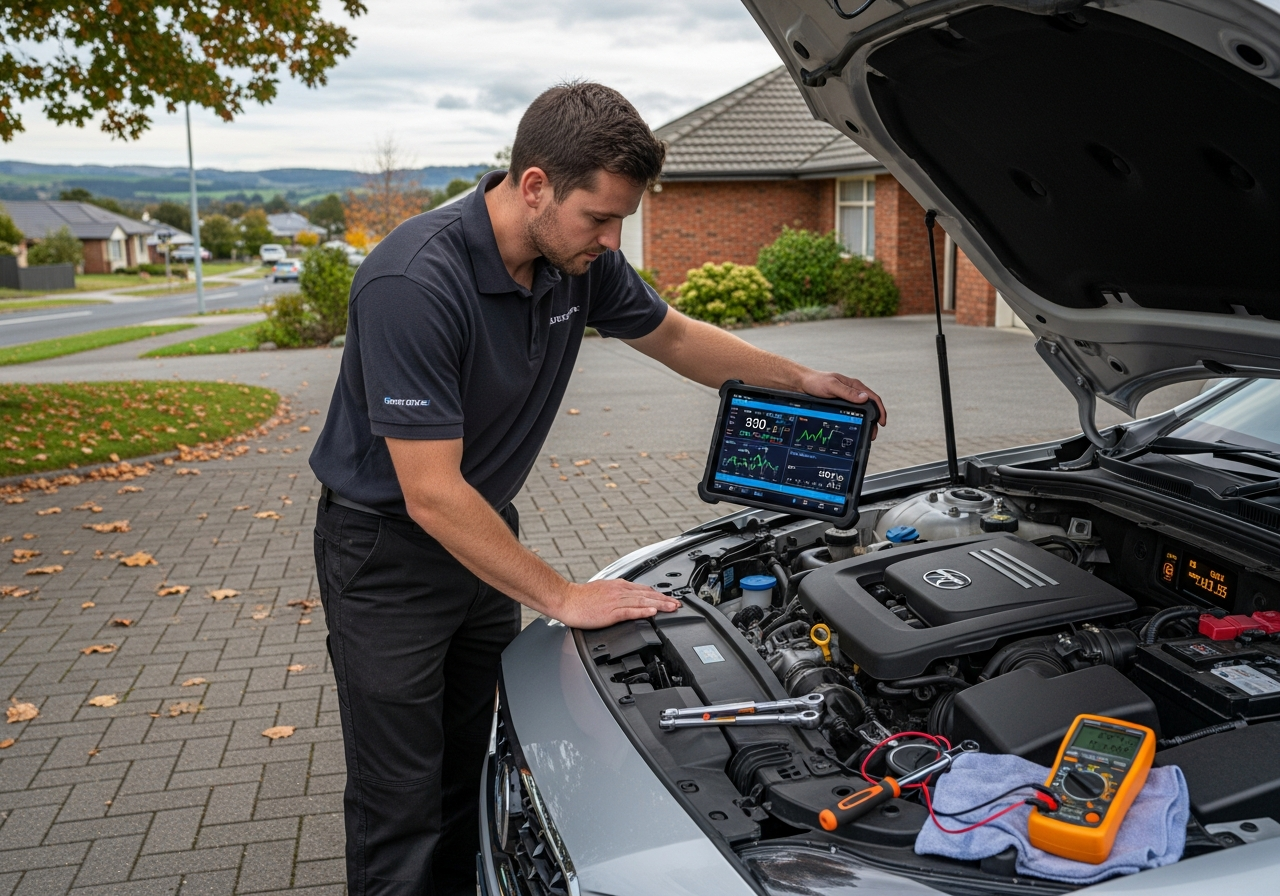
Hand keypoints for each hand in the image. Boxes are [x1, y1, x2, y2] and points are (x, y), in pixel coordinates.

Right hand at [553, 579, 681, 628]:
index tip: (670, 599)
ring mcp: (616, 601)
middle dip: (665, 599)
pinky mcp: (611, 612)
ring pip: (643, 601)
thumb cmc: (581, 598)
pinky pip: (630, 611)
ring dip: (660, 604)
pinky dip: (643, 611)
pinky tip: (653, 612)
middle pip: (647, 594)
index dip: (659, 594)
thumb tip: (628, 599)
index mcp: (618, 586)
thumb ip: (616, 594)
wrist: (566, 599)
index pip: (644, 589)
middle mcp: (620, 591)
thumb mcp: (602, 590)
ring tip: (672, 608)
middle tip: (678, 604)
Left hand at [798, 370, 886, 438]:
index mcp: (854, 386)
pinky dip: (858, 420)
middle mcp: (853, 392)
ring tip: (867, 433)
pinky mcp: (841, 404)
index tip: (882, 422)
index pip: (873, 398)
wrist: (801, 384)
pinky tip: (856, 427)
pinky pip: (853, 413)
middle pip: (870, 407)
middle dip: (874, 420)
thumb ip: (847, 392)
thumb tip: (864, 398)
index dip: (880, 410)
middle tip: (873, 434)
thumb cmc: (816, 382)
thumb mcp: (832, 386)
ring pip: (862, 411)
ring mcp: (847, 398)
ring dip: (866, 422)